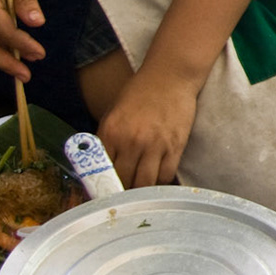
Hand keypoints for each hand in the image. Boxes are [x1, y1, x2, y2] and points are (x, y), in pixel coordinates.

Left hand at [98, 64, 200, 187]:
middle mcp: (131, 141)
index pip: (101, 171)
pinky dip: (160, 183)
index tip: (101, 195)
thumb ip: (106, 139)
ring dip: (140, 192)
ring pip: (144, 184)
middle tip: (121, 197)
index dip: (100, 187)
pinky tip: (156, 180)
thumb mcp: (113, 113)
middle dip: (120, 193)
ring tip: (138, 192)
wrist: (170, 76)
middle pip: (122, 182)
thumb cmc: (139, 92)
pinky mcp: (175, 147)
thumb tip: (100, 165)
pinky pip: (166, 176)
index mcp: (110, 132)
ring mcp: (155, 145)